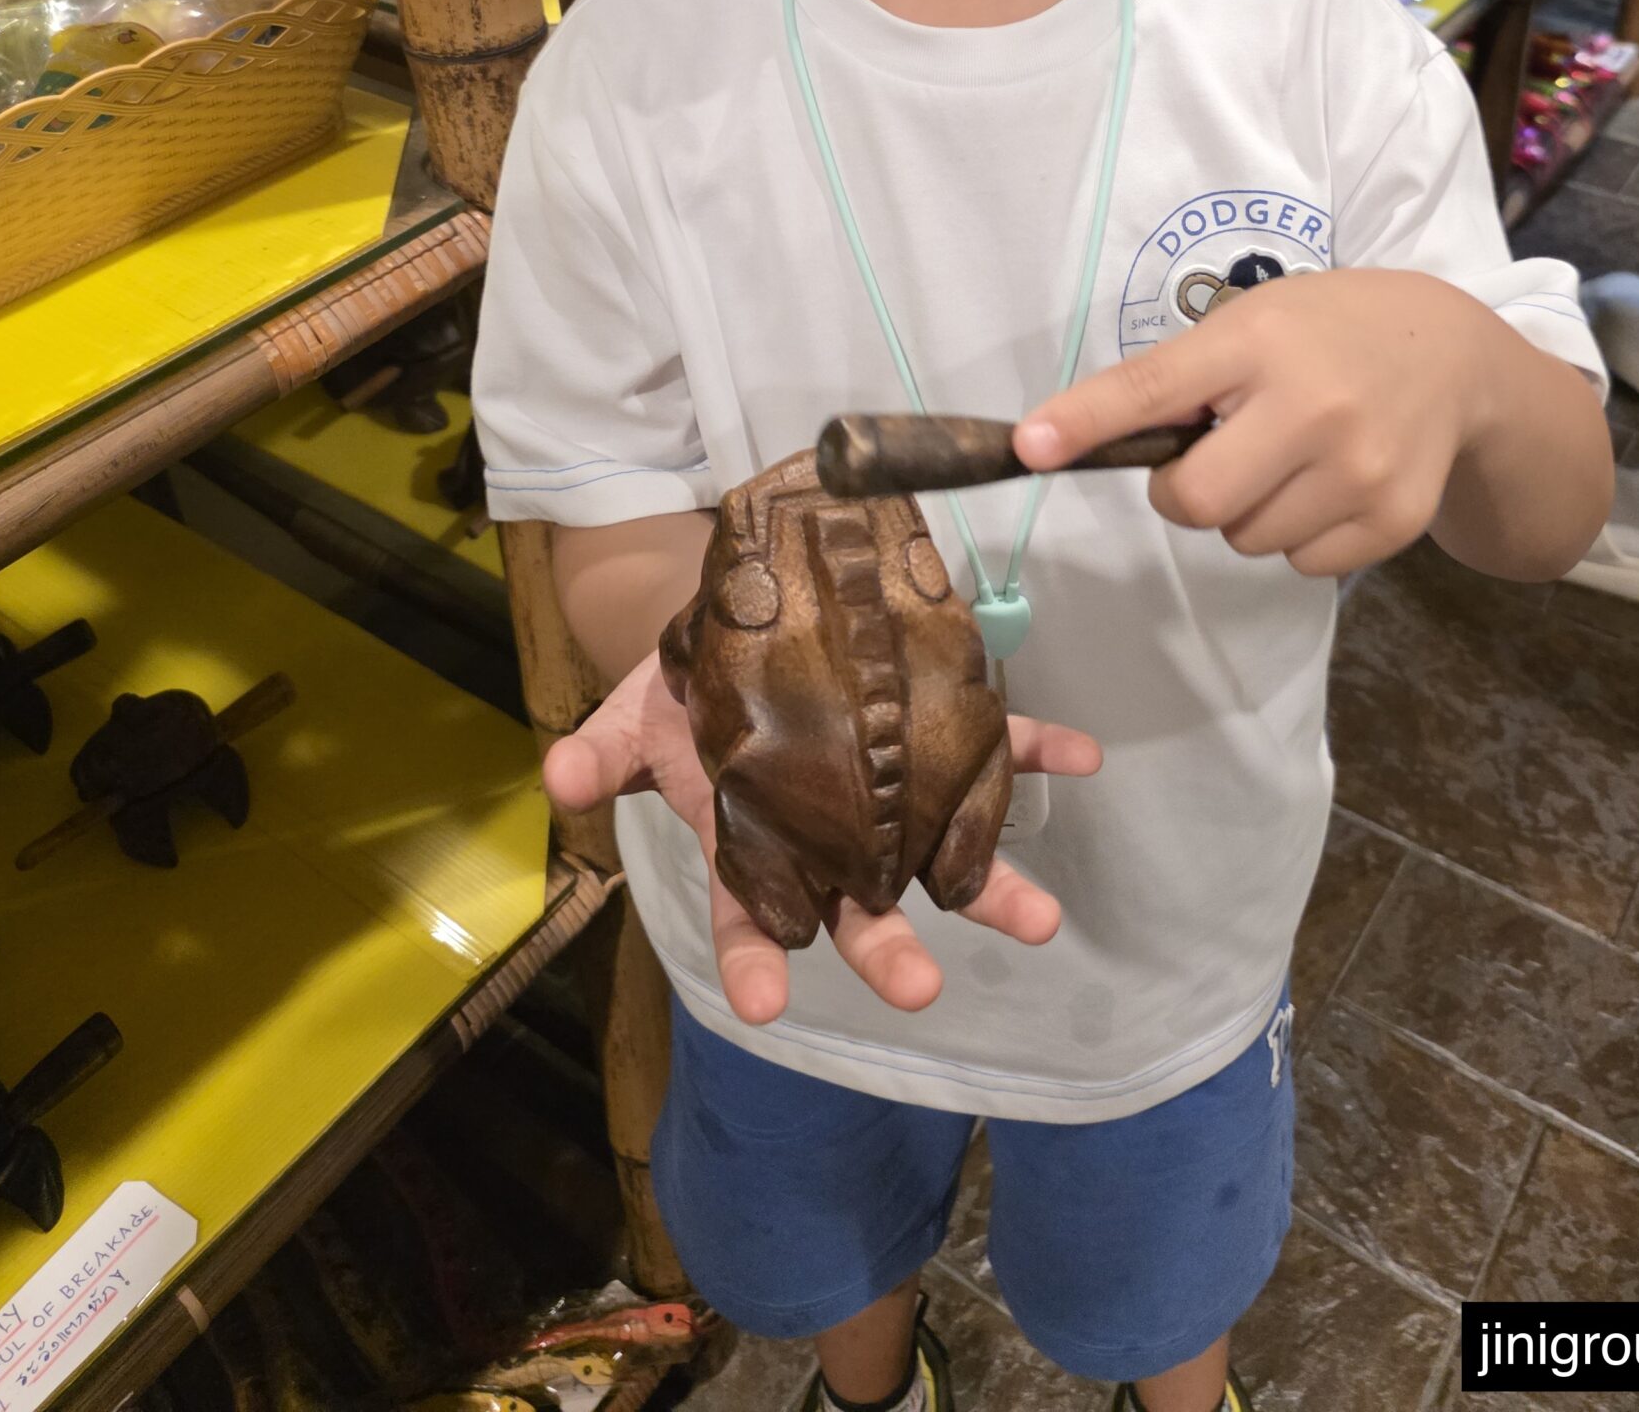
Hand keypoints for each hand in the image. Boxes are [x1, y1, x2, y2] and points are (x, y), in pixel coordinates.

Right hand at [543, 651, 1101, 1025]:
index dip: (753, 961)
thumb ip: (599, 756)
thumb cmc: (680, 696)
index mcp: (750, 842)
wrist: (741, 630)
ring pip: (938, 845)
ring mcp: (886, 788)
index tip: (764, 1009)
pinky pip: (990, 742)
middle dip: (888, 949)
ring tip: (1042, 919)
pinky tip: (1082, 756)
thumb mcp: (628, 721)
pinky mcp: (929, 729)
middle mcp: (826, 835)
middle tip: (923, 986)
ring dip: (990, 880)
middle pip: (858, 905)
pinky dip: (1036, 750)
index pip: (749, 916)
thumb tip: (556, 776)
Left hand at [1016, 268, 1498, 577]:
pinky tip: (1327, 483)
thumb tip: (1064, 439)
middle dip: (1187, 491)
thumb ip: (1173, 377)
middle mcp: (1314, 406)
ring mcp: (1361, 469)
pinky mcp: (1394, 520)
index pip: (1154, 388)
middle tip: (1218, 452)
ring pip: (1246, 540)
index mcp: (1260, 343)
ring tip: (1288, 456)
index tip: (1029, 447)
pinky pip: (1300, 563)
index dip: (1087, 421)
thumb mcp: (1251, 323)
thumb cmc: (1325, 333)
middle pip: (1196, 502)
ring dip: (1247, 512)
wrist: (1450, 357)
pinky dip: (1298, 534)